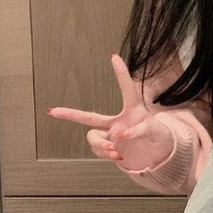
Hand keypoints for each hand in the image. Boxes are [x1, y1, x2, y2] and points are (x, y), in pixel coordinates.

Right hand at [46, 52, 180, 171]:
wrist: (160, 157)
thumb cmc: (160, 138)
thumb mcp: (156, 131)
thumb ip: (139, 130)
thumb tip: (120, 135)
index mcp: (133, 110)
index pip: (127, 89)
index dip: (121, 73)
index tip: (113, 55)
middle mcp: (118, 122)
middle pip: (90, 117)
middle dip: (70, 114)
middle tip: (52, 111)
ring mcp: (111, 136)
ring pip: (93, 137)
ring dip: (100, 144)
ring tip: (114, 150)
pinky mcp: (110, 150)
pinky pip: (99, 151)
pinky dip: (105, 154)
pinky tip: (118, 156)